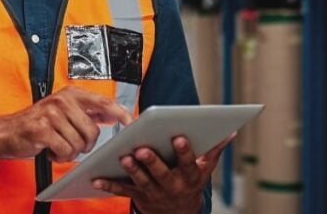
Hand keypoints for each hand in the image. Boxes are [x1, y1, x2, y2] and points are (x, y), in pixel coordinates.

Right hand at [0, 86, 133, 167]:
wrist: (6, 132)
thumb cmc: (37, 124)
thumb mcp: (64, 111)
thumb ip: (88, 111)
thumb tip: (116, 113)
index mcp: (71, 94)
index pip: (103, 103)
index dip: (120, 113)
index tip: (131, 122)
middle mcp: (62, 100)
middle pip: (92, 131)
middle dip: (85, 145)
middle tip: (71, 144)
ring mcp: (51, 113)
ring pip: (79, 143)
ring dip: (70, 151)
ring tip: (57, 144)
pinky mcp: (41, 128)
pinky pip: (65, 150)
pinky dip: (59, 156)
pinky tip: (50, 149)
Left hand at [91, 133, 235, 213]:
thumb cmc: (190, 183)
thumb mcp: (205, 170)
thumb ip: (214, 150)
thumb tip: (230, 130)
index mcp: (189, 177)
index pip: (188, 163)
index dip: (184, 151)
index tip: (179, 137)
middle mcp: (172, 186)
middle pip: (162, 173)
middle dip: (152, 161)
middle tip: (142, 148)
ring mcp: (154, 193)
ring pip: (141, 181)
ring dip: (132, 170)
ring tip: (123, 157)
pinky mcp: (138, 196)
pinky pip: (122, 190)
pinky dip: (109, 185)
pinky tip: (96, 178)